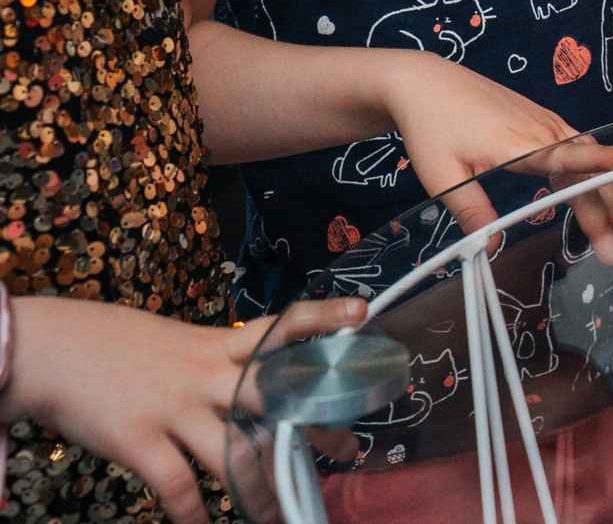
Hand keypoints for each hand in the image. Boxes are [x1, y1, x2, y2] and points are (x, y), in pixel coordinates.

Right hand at [0, 294, 365, 523]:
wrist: (46, 350)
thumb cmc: (111, 345)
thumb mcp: (173, 340)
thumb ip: (211, 359)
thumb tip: (244, 379)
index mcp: (215, 344)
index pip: (279, 325)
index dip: (322, 318)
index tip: (363, 313)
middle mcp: (204, 374)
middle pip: (276, 399)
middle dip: (315, 427)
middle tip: (350, 450)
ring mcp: (174, 407)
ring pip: (234, 455)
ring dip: (261, 492)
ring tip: (282, 514)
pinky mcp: (140, 440)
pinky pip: (178, 487)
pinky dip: (194, 513)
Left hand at [376, 53, 612, 263]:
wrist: (425, 82)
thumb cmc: (431, 126)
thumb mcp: (442, 176)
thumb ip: (471, 212)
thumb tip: (492, 248)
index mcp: (519, 143)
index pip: (570, 153)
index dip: (603, 160)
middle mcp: (541, 129)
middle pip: (586, 168)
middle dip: (607, 207)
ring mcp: (544, 121)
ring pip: (587, 157)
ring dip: (604, 191)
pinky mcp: (541, 120)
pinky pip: (577, 145)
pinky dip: (593, 170)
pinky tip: (596, 190)